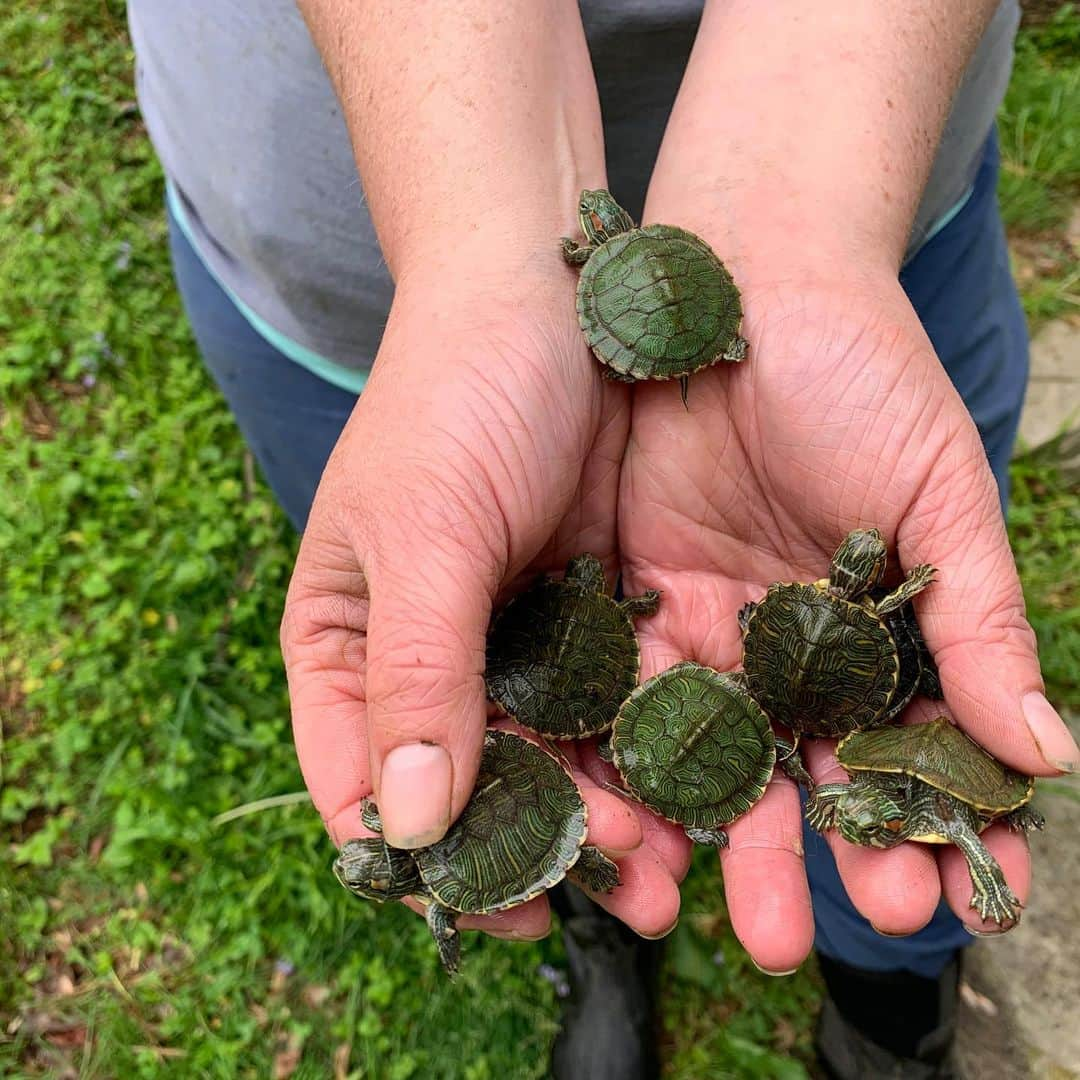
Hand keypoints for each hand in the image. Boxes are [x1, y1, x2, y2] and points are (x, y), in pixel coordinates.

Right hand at [281, 269, 684, 939]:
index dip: (430, 858)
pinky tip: (702, 788)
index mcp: (349, 643)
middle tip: (630, 893)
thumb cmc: (456, 394)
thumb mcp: (425, 532)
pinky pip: (612, 703)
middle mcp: (426, 655)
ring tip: (680, 869)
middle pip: (472, 787)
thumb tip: (405, 827)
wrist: (547, 289)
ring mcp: (511, 637)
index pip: (366, 782)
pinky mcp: (588, 610)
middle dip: (546, 847)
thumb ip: (417, 673)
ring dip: (611, 814)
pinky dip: (648, 750)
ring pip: (554, 759)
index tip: (510, 907)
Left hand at [620, 276, 1077, 970]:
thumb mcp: (937, 496)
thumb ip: (979, 623)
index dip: (919, 826)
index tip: (942, 899)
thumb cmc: (864, 375)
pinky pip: (614, 686)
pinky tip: (618, 815)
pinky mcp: (623, 591)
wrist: (749, 281)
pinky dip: (616, 751)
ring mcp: (696, 624)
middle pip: (788, 773)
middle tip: (793, 938)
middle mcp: (777, 647)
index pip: (898, 755)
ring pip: (695, 748)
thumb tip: (1047, 755)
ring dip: (697, 833)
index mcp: (866, 636)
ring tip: (696, 913)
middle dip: (794, 855)